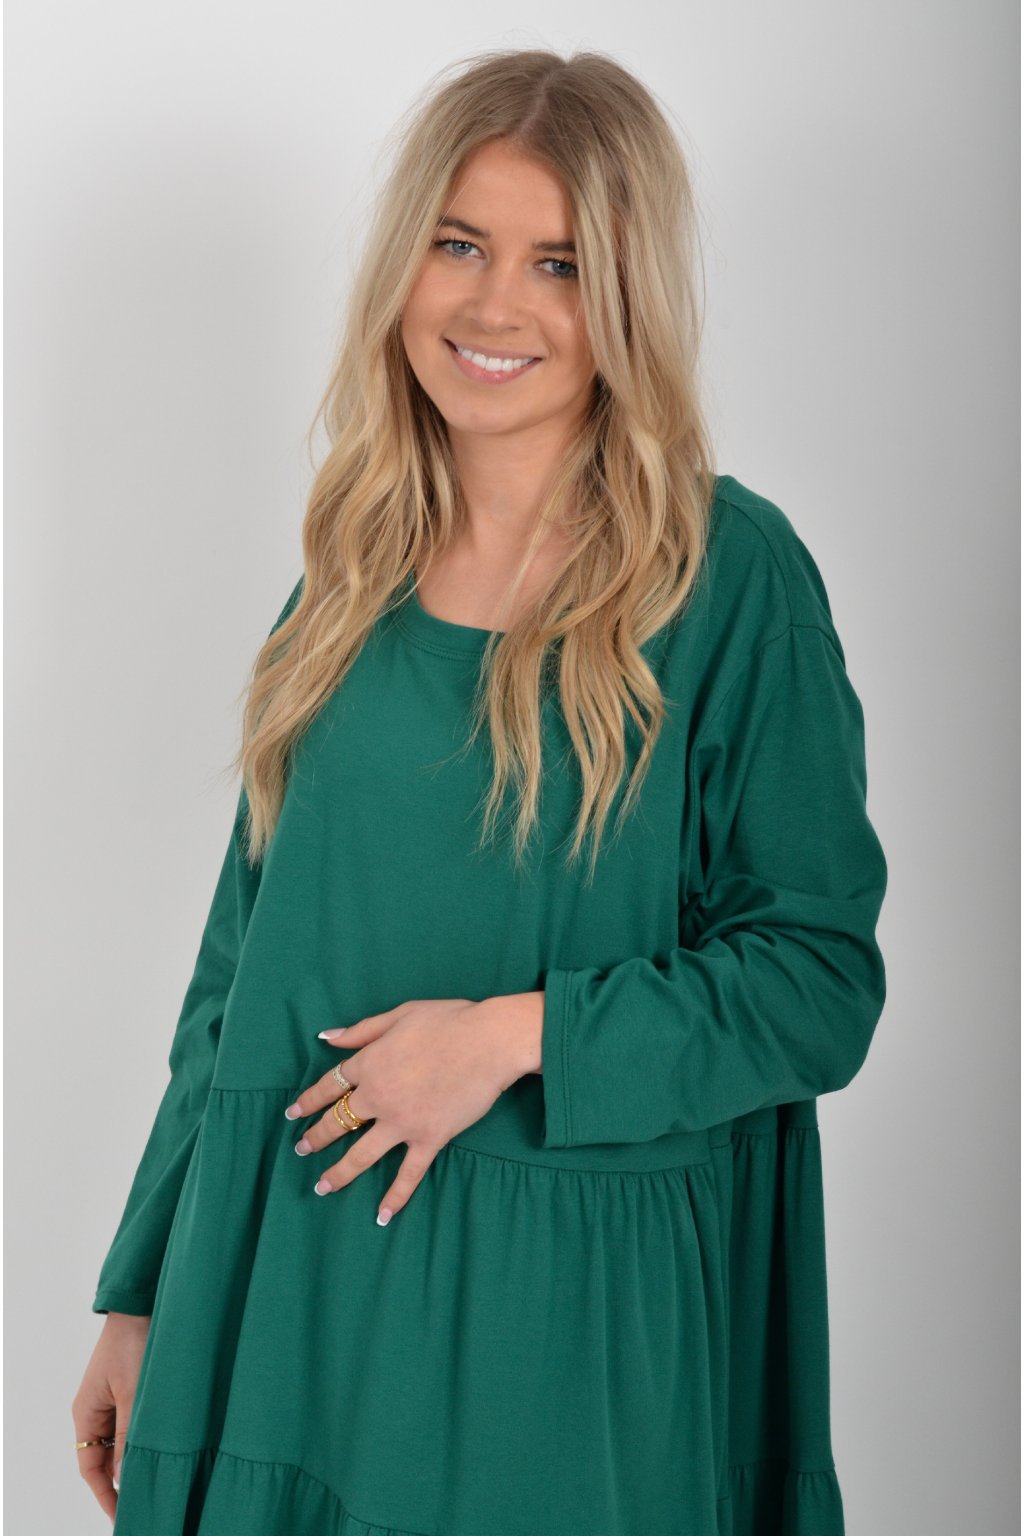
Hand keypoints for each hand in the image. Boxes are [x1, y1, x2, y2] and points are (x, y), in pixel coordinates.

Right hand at [72, 1312, 150, 1522]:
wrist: (144, 1303)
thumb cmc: (134, 1342)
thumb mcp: (135, 1394)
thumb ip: (130, 1436)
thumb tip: (126, 1477)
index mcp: (86, 1412)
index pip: (90, 1468)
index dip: (105, 1495)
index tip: (123, 1517)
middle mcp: (95, 1409)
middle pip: (104, 1458)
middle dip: (122, 1481)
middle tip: (147, 1501)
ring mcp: (113, 1399)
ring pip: (122, 1441)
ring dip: (136, 1457)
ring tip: (159, 1479)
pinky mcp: (130, 1388)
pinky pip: (133, 1423)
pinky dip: (145, 1437)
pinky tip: (165, 1446)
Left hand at [283, 993, 542, 1224]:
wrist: (488, 1041)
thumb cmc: (448, 1020)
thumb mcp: (400, 1014)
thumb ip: (362, 1030)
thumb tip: (327, 1036)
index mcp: (369, 1064)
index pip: (330, 1085)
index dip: (309, 1099)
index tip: (293, 1112)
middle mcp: (378, 1097)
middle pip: (338, 1121)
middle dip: (316, 1137)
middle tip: (301, 1148)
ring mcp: (402, 1122)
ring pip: (361, 1155)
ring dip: (339, 1173)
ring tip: (322, 1186)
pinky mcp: (429, 1139)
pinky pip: (408, 1174)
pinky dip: (395, 1196)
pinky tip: (382, 1215)